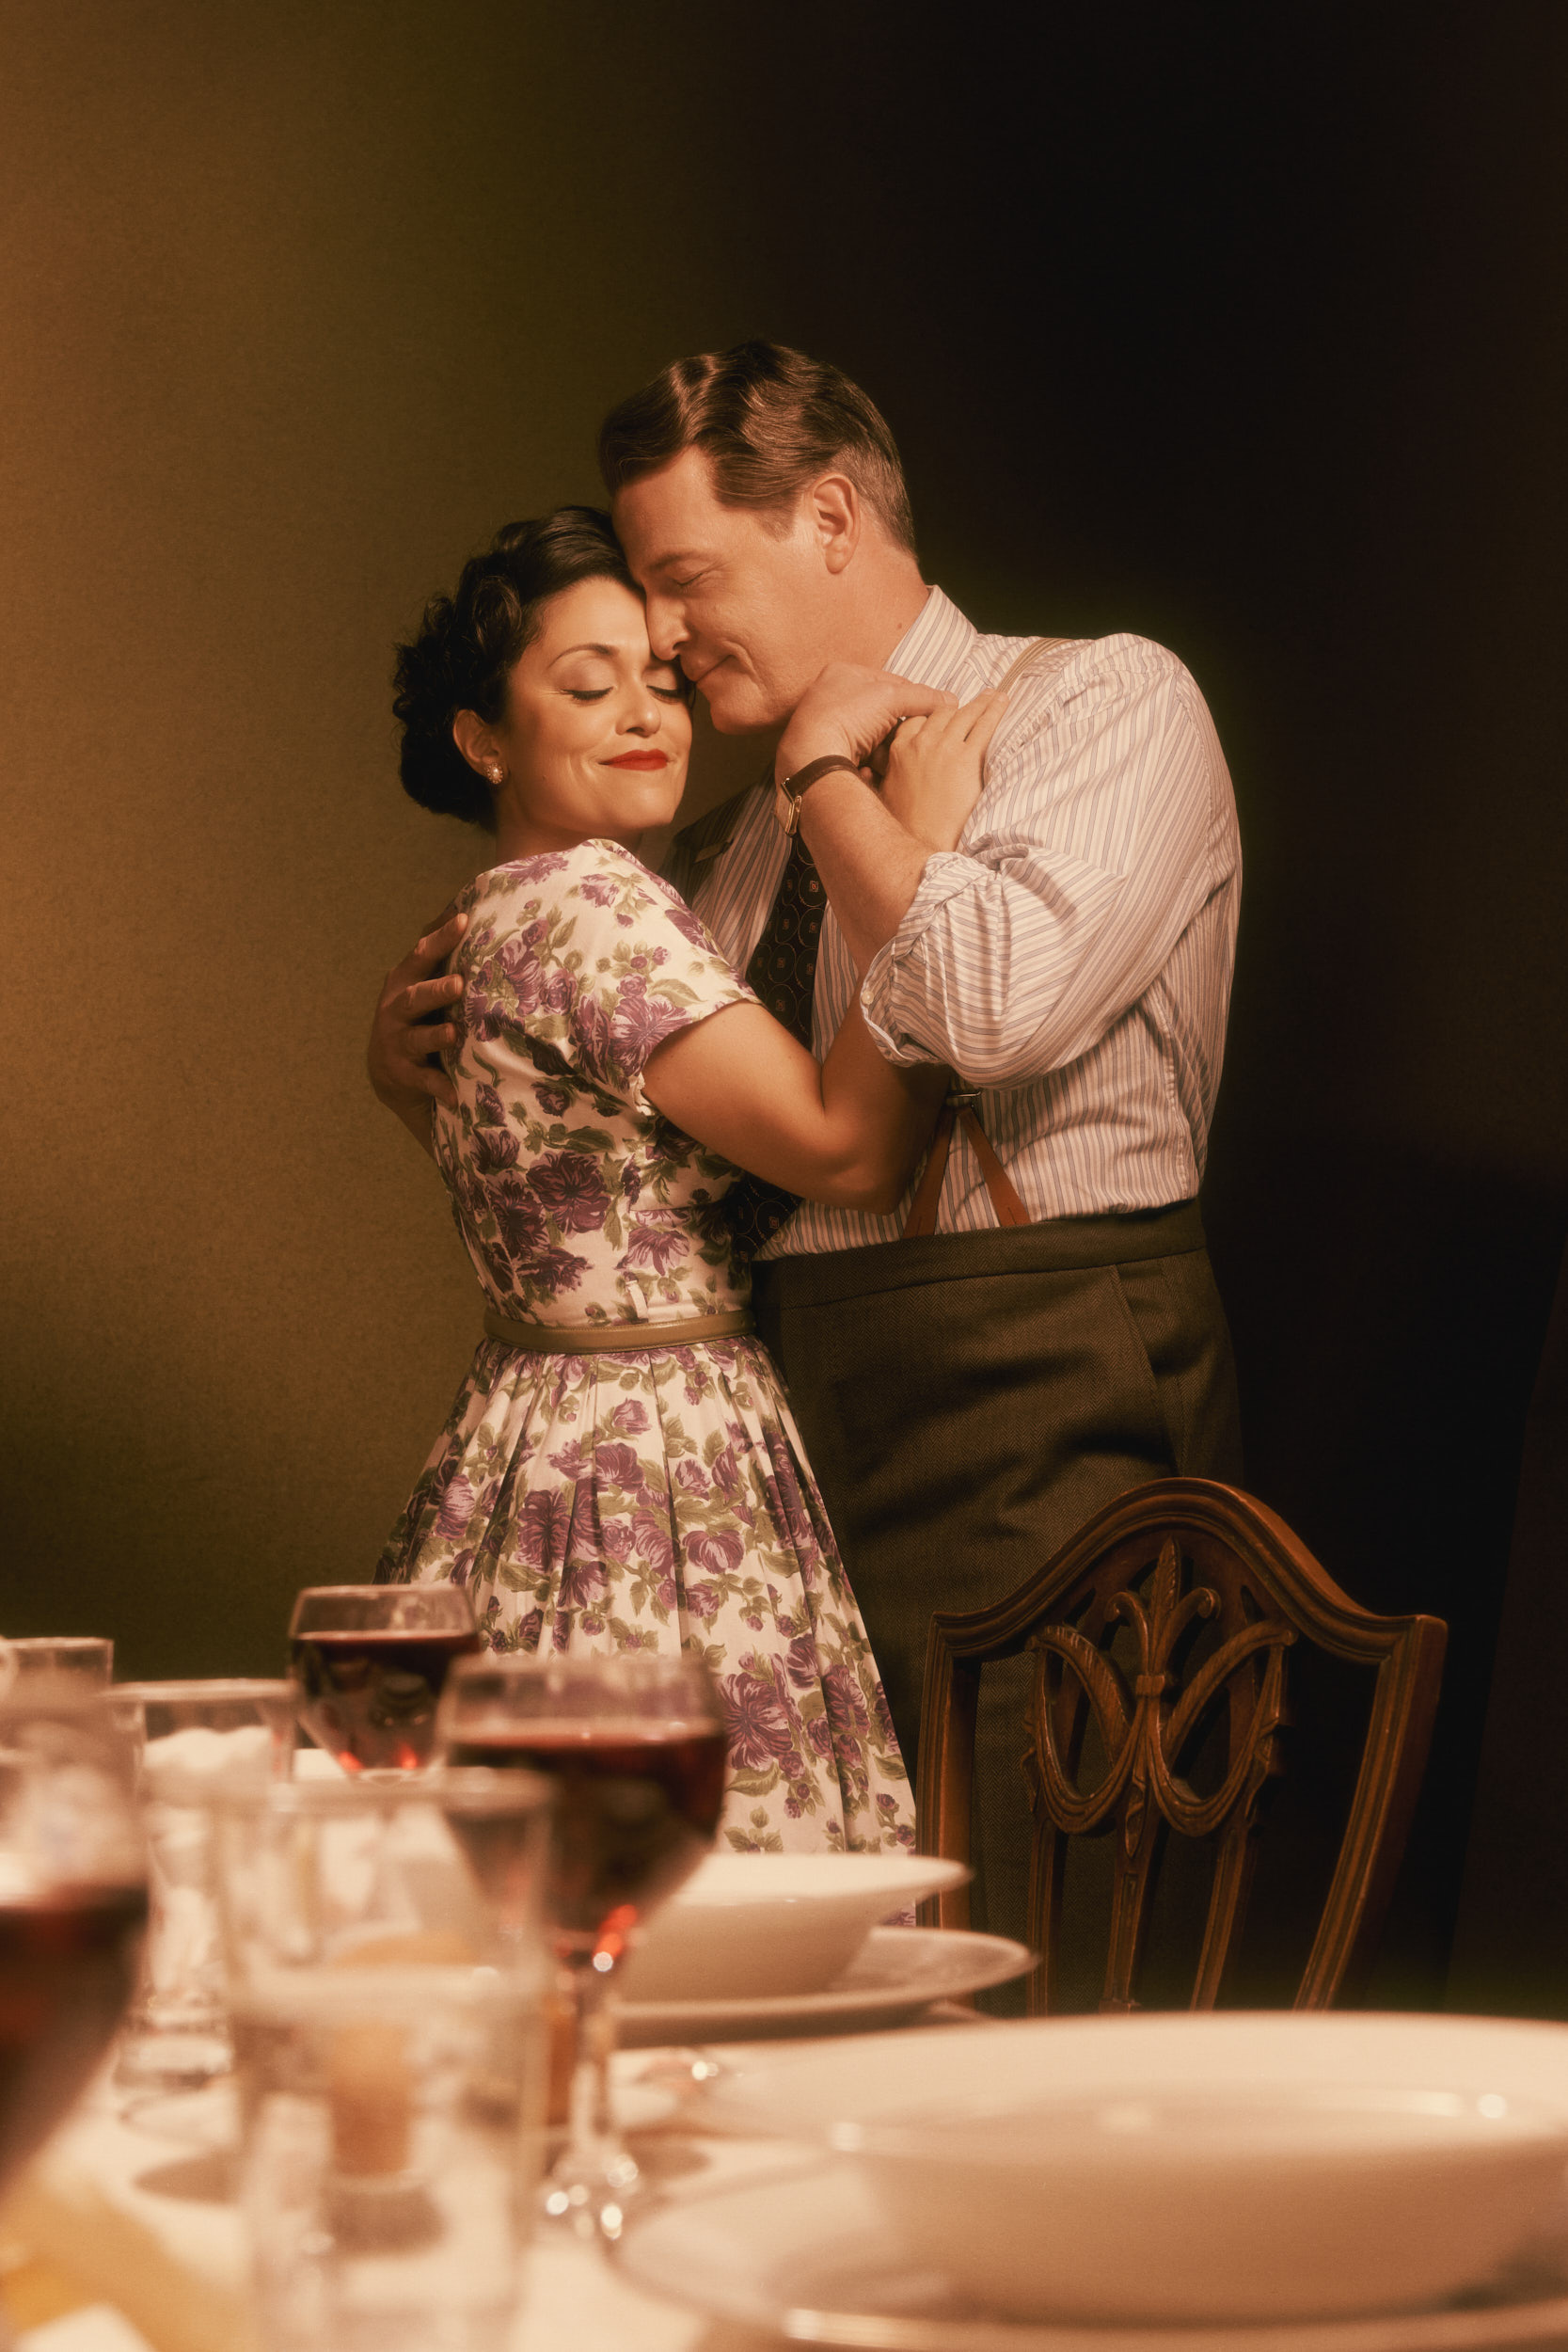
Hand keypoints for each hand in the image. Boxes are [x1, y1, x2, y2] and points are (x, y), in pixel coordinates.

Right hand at [368, 907, 467, 1115]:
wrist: (390, 1073)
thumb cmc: (418, 1017)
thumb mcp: (423, 984)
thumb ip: (440, 955)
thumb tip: (465, 907)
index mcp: (405, 982)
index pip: (422, 955)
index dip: (441, 938)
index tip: (463, 920)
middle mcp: (395, 1009)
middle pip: (415, 996)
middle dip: (436, 990)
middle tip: (458, 983)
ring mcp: (397, 1042)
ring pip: (417, 1038)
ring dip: (436, 1035)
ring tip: (453, 1033)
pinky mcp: (402, 1073)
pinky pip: (423, 1080)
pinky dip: (439, 1086)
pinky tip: (455, 1095)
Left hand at [775, 662, 956, 784]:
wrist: (813, 759)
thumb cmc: (846, 717)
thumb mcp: (891, 698)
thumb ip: (923, 697)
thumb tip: (950, 700)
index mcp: (842, 672)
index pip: (890, 681)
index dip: (913, 697)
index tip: (931, 712)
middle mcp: (830, 696)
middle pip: (882, 711)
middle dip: (898, 728)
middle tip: (911, 738)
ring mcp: (827, 726)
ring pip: (872, 735)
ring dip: (885, 748)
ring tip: (891, 757)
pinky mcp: (826, 752)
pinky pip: (859, 754)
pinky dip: (869, 762)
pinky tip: (871, 769)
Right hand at [879, 691, 1007, 851]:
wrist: (923, 841)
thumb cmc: (904, 826)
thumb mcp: (886, 793)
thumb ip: (888, 773)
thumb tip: (880, 772)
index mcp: (899, 749)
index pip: (918, 719)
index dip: (933, 715)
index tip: (945, 714)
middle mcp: (921, 743)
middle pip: (943, 713)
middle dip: (959, 706)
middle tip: (975, 700)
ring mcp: (945, 748)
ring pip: (966, 714)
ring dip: (982, 703)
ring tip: (993, 696)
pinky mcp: (968, 758)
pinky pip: (984, 725)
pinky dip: (995, 710)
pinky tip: (1002, 701)